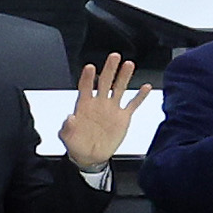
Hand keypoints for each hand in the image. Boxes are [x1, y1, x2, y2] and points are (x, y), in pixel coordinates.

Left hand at [60, 54, 138, 168]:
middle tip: (114, 56)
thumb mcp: (67, 137)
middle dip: (109, 69)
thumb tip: (69, 118)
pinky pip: (132, 104)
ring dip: (124, 77)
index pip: (85, 87)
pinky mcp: (122, 117)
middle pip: (104, 82)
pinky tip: (145, 87)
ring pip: (119, 88)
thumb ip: (67, 127)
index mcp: (84, 105)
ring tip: (129, 64)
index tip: (90, 67)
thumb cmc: (77, 144)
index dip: (87, 77)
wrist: (90, 156)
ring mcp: (111, 109)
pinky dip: (139, 96)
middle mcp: (99, 103)